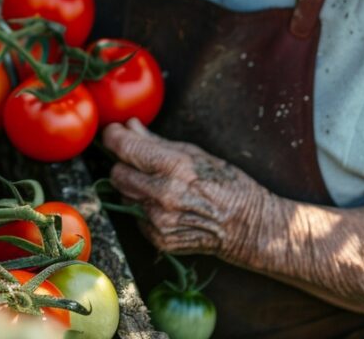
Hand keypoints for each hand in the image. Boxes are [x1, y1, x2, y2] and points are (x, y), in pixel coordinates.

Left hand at [102, 119, 268, 258]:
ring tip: (158, 184)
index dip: (114, 137)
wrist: (249, 227)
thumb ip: (157, 142)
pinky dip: (144, 207)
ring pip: (124, 195)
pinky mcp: (159, 239)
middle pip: (117, 173)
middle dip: (124, 163)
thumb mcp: (196, 154)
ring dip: (133, 186)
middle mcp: (164, 195)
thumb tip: (130, 126)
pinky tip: (165, 204)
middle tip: (139, 160)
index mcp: (175, 168)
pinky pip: (136, 215)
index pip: (125, 148)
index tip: (114, 132)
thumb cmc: (228, 185)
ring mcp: (160, 220)